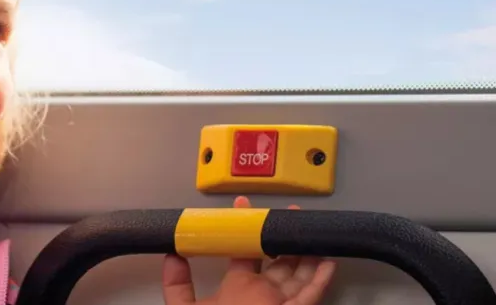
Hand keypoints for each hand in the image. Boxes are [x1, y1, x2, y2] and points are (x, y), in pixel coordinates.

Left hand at [162, 196, 335, 304]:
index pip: (246, 253)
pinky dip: (320, 280)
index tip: (244, 205)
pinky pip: (310, 298)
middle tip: (289, 211)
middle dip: (284, 236)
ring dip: (306, 250)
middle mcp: (262, 294)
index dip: (247, 231)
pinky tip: (327, 261)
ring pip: (298, 275)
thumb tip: (172, 252)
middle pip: (278, 261)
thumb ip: (177, 284)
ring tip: (309, 226)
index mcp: (238, 288)